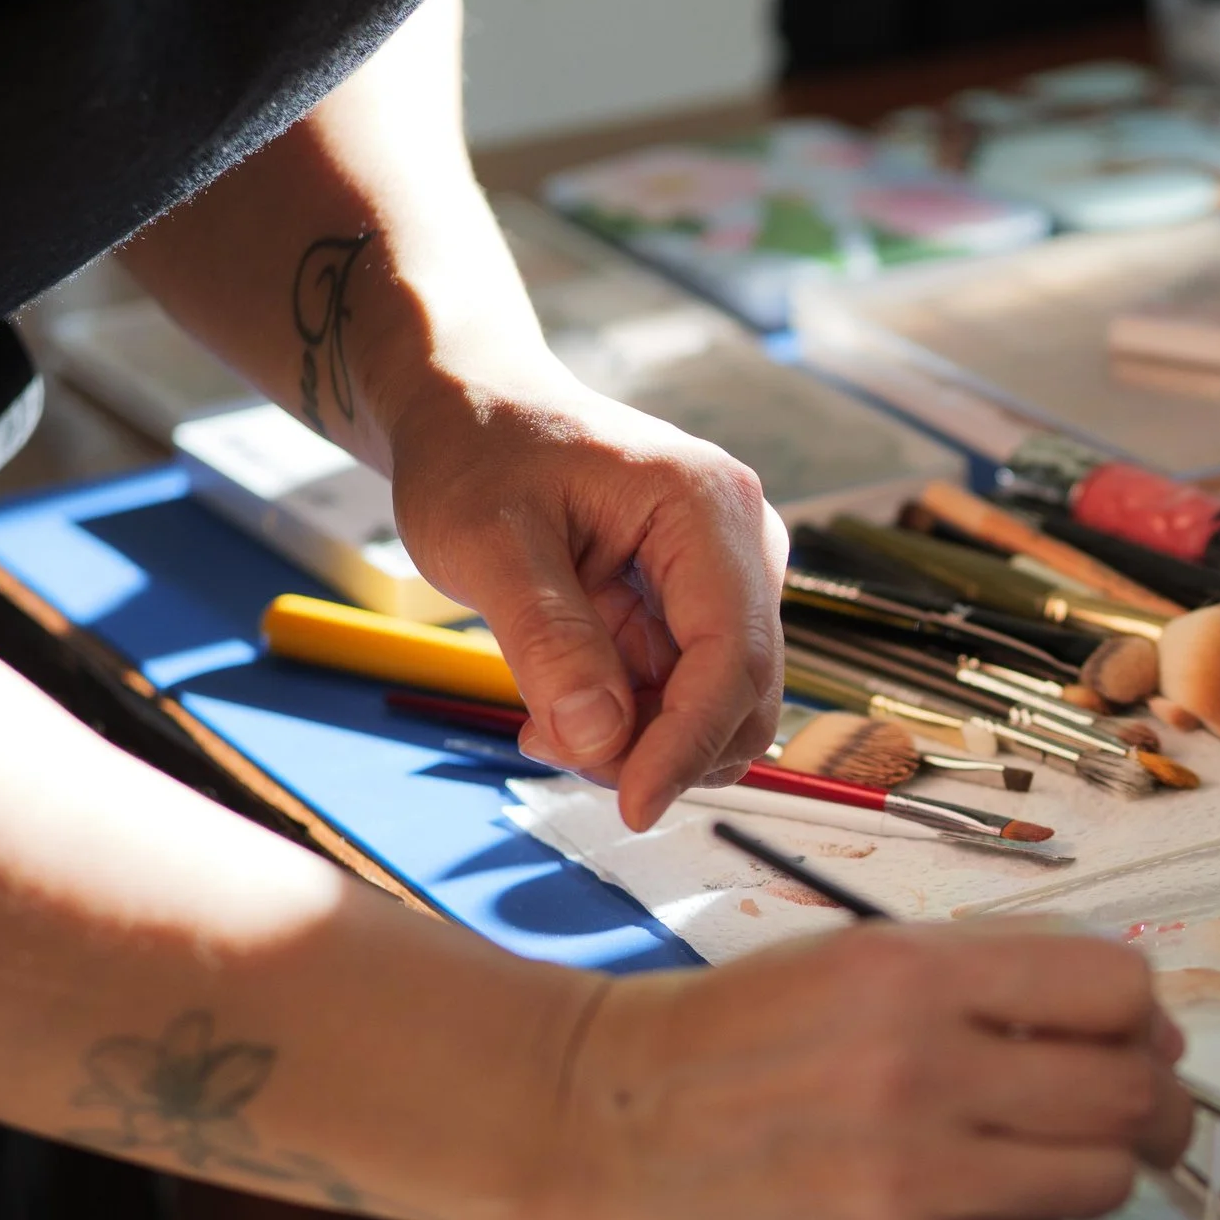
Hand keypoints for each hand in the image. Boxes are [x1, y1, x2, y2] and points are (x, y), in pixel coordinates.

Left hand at [384, 358, 787, 829]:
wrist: (475, 411)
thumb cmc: (477, 453)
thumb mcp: (486, 541)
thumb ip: (548, 641)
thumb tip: (602, 742)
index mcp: (708, 508)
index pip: (731, 657)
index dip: (687, 744)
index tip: (633, 808)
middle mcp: (744, 545)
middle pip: (741, 695)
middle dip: (658, 746)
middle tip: (550, 741)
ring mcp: (730, 580)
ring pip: (718, 709)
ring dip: (641, 742)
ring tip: (546, 717)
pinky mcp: (703, 609)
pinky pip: (686, 696)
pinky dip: (632, 724)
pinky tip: (563, 703)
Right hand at [513, 927, 1191, 1219]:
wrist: (596, 1129)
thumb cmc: (732, 1038)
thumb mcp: (855, 960)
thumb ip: (993, 976)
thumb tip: (1138, 1018)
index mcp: (914, 977)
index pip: (1117, 989)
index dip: (1139, 1016)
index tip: (1129, 1036)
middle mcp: (920, 1073)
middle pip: (1131, 1094)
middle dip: (1156, 1103)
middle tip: (1140, 1112)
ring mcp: (909, 1180)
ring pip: (1100, 1182)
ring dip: (1094, 1169)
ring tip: (1045, 1157)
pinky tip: (968, 1201)